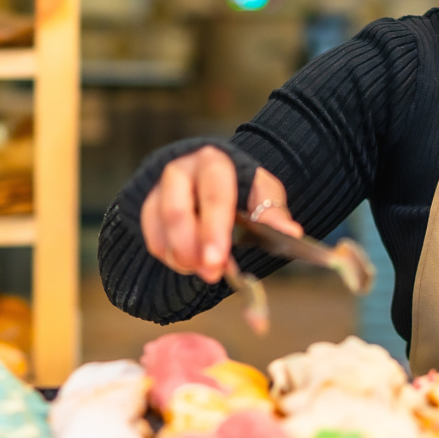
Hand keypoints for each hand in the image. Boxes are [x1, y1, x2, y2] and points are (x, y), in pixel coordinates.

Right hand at [140, 147, 302, 283]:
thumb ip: (273, 213)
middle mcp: (182, 169)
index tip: (217, 261)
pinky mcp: (147, 207)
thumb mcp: (262, 194)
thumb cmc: (241, 188)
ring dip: (180, 256)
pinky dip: (169, 256)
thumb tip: (291, 232)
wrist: (209, 176)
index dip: (213, 229)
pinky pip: (151, 238)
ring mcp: (159, 188)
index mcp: (215, 162)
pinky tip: (188, 262)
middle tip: (210, 275)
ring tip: (203, 270)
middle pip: (177, 210)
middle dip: (192, 248)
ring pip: (160, 227)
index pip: (213, 194)